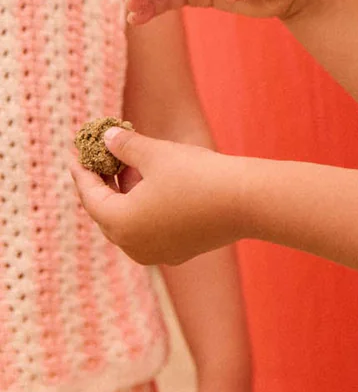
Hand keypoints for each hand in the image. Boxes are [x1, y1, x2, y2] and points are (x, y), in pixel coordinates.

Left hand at [70, 126, 243, 264]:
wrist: (246, 201)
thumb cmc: (197, 175)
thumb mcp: (155, 153)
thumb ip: (125, 146)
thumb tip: (107, 138)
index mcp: (120, 223)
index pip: (90, 196)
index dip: (82, 172)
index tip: (77, 153)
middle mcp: (134, 246)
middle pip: (107, 213)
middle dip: (103, 185)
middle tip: (100, 160)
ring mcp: (157, 253)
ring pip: (130, 223)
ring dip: (126, 197)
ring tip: (130, 167)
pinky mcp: (179, 251)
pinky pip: (150, 230)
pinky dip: (145, 210)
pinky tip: (154, 187)